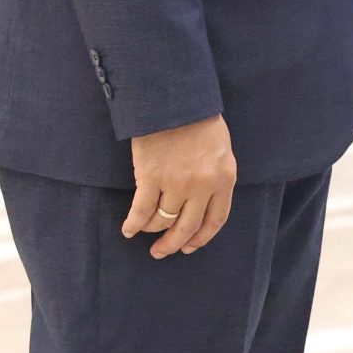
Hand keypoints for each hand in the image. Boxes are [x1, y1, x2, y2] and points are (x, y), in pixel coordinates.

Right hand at [124, 113, 237, 258]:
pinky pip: (141, 211)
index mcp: (224, 178)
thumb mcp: (220, 150)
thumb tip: (202, 203)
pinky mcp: (151, 178)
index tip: (190, 247)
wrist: (176, 101)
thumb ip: (215, 177)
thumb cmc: (199, 121)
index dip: (201, 237)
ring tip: (144, 232)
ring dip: (152, 230)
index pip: (216, 219)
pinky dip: (133, 224)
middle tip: (162, 252)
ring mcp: (176, 183)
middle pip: (188, 226)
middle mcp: (202, 186)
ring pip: (163, 220)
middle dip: (174, 244)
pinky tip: (128, 229)